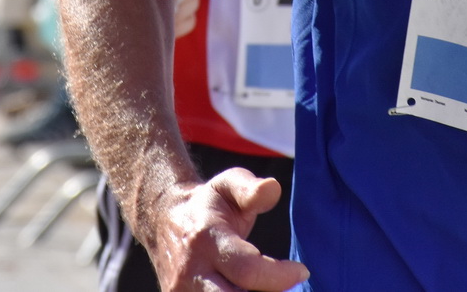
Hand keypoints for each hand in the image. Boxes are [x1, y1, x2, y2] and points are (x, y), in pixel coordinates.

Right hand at [149, 169, 308, 291]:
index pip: (247, 269)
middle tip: (289, 289)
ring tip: (267, 286)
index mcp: (206, 239)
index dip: (280, 276)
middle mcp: (191, 272)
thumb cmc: (207, 204)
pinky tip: (249, 290)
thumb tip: (272, 188)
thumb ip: (250, 188)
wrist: (164, 220)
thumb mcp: (228, 184)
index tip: (301, 271)